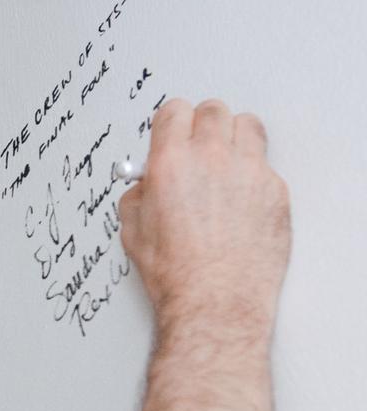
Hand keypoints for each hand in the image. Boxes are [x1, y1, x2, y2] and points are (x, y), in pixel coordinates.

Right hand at [119, 99, 290, 335]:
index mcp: (170, 163)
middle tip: (197, 146)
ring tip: (224, 160)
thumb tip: (146, 186)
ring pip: (246, 126)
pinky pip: (264, 164)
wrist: (215, 300)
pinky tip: (240, 198)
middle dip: (201, 125)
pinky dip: (252, 173)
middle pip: (213, 110)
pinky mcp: (275, 190)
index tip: (172, 132)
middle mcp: (211, 158)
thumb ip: (139, 196)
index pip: (174, 112)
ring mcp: (249, 171)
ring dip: (233, 136)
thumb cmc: (176, 273)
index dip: (171, 122)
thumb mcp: (134, 231)